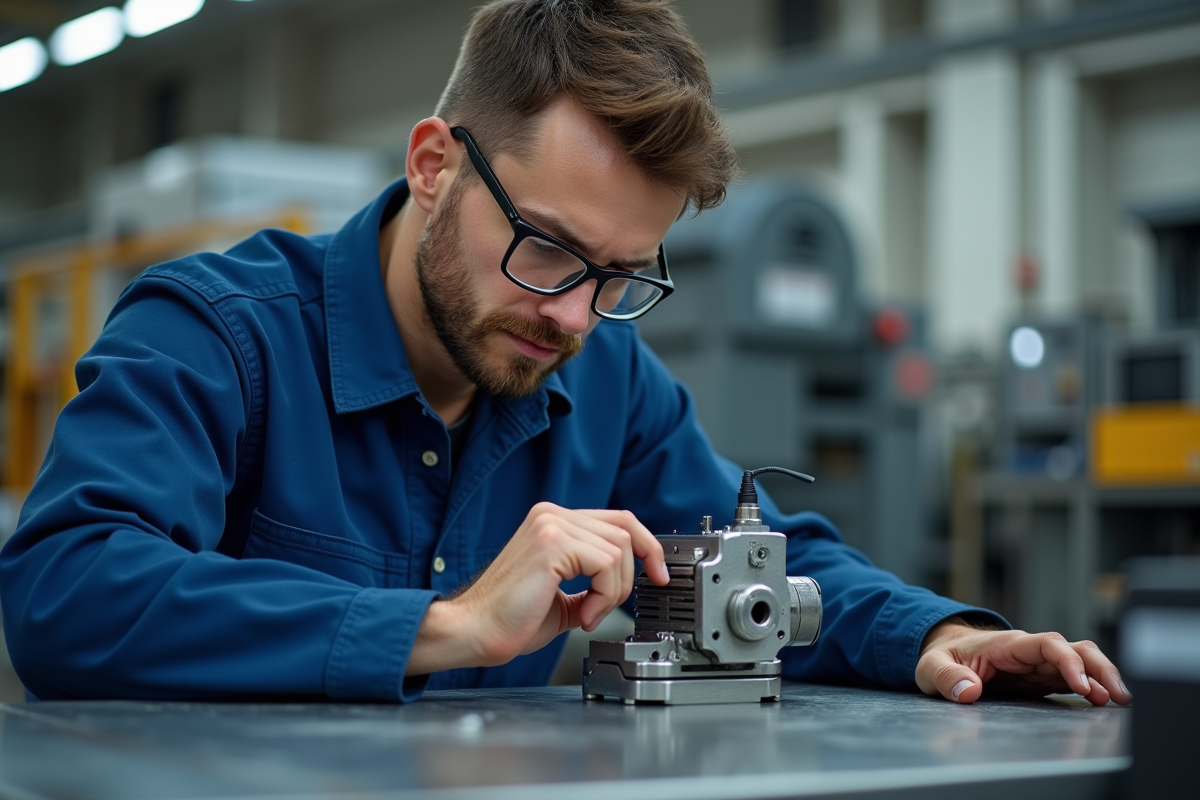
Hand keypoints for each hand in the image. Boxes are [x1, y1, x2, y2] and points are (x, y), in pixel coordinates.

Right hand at [407, 503, 669, 674]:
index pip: (616, 520)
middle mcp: (551, 515)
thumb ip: (590, 586)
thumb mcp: (563, 599)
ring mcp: (550, 525)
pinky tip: (585, 614)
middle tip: (618, 604)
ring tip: (588, 614)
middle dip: (636, 570)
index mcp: (552, 522)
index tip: (657, 573)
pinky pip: (606, 564)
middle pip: (624, 528)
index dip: (645, 545)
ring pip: (619, 549)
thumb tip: (621, 590)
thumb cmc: (507, 620)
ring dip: (614, 591)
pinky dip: (605, 595)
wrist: (473, 631)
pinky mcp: (551, 543)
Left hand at [915, 621, 1132, 705]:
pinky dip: (1093, 686)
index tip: (1081, 687)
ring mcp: (1038, 664)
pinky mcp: (1042, 677)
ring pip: (1080, 660)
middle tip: (1117, 695)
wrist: (945, 650)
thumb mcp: (930, 667)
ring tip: (1122, 699)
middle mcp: (1029, 651)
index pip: (1047, 645)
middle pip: (1074, 649)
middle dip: (1099, 668)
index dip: (1068, 663)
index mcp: (1007, 645)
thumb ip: (946, 677)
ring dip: (1102, 675)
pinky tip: (1107, 702)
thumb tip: (969, 691)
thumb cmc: (941, 656)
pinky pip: (1074, 677)